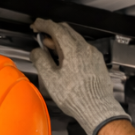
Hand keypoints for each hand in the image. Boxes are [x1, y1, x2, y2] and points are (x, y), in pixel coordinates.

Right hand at [30, 18, 127, 134]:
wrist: (98, 109)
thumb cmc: (76, 97)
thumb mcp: (51, 79)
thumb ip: (41, 60)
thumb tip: (36, 52)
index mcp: (73, 49)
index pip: (56, 28)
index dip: (43, 24)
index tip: (36, 25)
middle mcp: (85, 49)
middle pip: (67, 31)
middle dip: (53, 30)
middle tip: (43, 36)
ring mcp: (94, 55)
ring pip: (76, 40)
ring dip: (63, 40)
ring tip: (53, 49)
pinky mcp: (98, 63)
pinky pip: (84, 49)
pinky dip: (72, 49)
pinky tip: (67, 59)